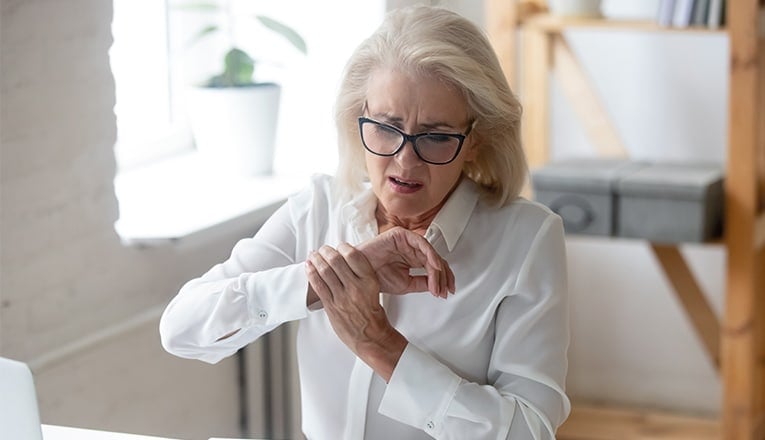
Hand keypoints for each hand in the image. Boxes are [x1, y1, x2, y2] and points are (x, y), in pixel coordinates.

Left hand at [305, 243, 406, 380]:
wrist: (371, 337)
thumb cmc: (373, 315)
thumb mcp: (374, 290)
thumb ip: (361, 277)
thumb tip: (346, 261)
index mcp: (369, 281)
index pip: (354, 256)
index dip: (344, 247)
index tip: (340, 245)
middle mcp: (356, 287)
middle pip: (337, 261)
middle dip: (327, 251)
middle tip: (324, 248)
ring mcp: (342, 297)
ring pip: (325, 271)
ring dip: (317, 260)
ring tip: (314, 254)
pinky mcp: (331, 306)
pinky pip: (318, 286)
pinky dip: (311, 274)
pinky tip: (308, 267)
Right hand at [356, 227, 454, 297]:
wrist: (359, 276)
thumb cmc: (376, 277)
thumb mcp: (406, 284)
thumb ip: (422, 283)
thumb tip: (437, 286)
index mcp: (412, 258)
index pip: (433, 266)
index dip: (442, 279)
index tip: (445, 292)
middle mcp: (411, 249)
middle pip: (435, 259)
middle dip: (443, 276)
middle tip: (445, 290)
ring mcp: (407, 241)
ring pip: (430, 253)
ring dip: (438, 270)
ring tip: (438, 284)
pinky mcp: (401, 235)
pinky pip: (421, 243)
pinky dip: (430, 255)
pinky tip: (434, 267)